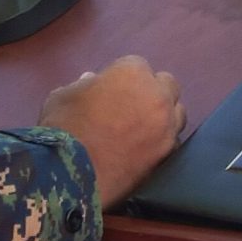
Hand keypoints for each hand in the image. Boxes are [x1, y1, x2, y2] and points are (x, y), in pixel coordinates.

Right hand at [41, 54, 185, 206]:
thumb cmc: (64, 127)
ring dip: (163, 115)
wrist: (70, 175)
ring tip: (143, 127)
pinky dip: (163, 142)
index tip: (111, 90)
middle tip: (131, 105)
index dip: (122, 78)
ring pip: (177, 113)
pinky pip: (173, 142)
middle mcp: (157, 96)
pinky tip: (146, 149)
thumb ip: (83, 85)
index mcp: (133, 73)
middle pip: (167, 85)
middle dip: (152, 91)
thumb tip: (92, 81)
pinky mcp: (167, 155)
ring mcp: (166, 127)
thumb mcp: (63, 96)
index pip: (137, 65)